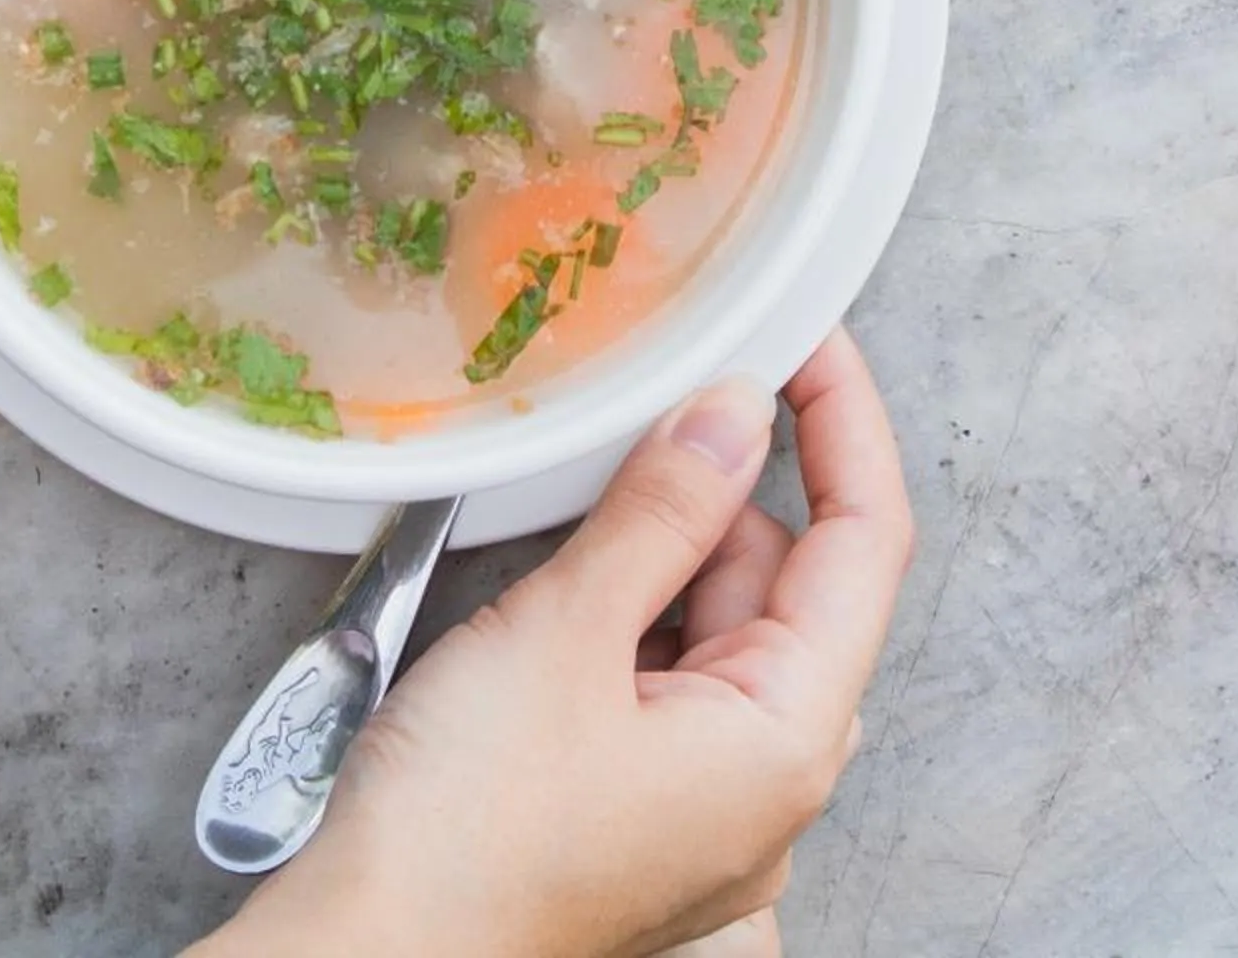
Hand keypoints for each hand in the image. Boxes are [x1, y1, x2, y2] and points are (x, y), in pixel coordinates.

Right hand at [204, 333, 912, 957]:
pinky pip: (665, 685)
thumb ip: (661, 510)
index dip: (844, 425)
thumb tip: (733, 413)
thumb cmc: (463, 834)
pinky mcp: (640, 813)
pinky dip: (628, 618)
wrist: (371, 954)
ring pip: (717, 631)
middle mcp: (766, 785)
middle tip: (654, 401)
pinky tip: (564, 586)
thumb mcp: (564, 633)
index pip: (866, 545)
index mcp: (785, 743)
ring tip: (585, 505)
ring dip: (664, 554)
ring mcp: (705, 807)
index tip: (809, 341)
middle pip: (786, 587)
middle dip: (725, 492)